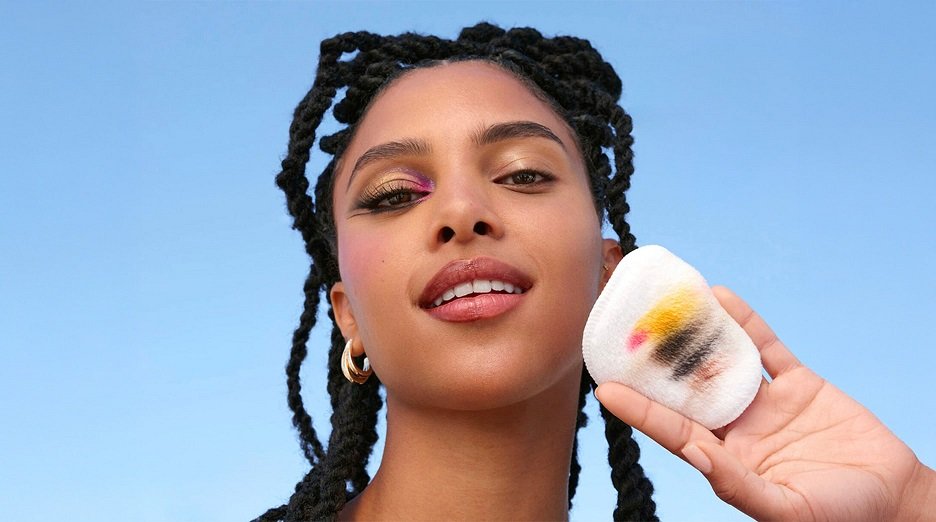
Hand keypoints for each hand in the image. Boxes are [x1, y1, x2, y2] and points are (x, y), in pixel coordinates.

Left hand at [596, 286, 934, 520]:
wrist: (897, 500)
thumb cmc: (840, 517)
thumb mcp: (786, 510)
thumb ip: (738, 484)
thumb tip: (694, 452)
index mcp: (727, 461)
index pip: (673, 430)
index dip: (639, 410)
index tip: (605, 388)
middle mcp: (738, 429)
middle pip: (689, 389)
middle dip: (659, 364)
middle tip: (627, 331)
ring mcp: (766, 404)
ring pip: (723, 361)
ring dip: (696, 334)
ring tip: (665, 303)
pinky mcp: (799, 385)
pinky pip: (767, 348)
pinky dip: (745, 322)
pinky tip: (720, 297)